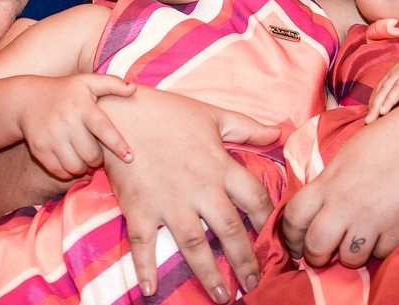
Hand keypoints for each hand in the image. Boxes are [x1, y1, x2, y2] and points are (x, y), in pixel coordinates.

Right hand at [17, 73, 135, 178]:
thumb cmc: (65, 92)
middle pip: (91, 154)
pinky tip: (70, 160)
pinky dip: (68, 171)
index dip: (118, 145)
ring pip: (76, 166)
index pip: (103, 128)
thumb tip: (133, 88)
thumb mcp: (86, 82)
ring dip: (84, 167)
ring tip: (83, 157)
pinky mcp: (40, 150)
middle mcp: (66, 122)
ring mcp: (51, 137)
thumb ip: (111, 84)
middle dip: (98, 159)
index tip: (129, 157)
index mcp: (82, 106)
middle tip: (96, 153)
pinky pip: (60, 171)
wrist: (27, 100)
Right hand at [101, 87, 280, 302]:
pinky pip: (143, 244)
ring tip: (222, 297)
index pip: (255, 198)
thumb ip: (247, 127)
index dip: (268, 221)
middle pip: (230, 231)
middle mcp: (199, 188)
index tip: (274, 239)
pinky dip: (146, 268)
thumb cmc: (168, 112)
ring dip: (209, 274)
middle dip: (245, 260)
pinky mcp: (138, 207)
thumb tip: (279, 130)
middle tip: (253, 284)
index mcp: (219, 165)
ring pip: (194, 245)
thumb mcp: (212, 116)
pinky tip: (151, 290)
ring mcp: (167, 201)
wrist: (119, 111)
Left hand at [279, 105, 398, 268]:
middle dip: (315, 256)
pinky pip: (380, 255)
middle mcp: (345, 204)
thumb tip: (315, 207)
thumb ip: (327, 184)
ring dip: (350, 254)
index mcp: (328, 182)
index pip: (293, 216)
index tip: (295, 242)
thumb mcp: (345, 156)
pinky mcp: (398, 230)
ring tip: (355, 241)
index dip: (289, 235)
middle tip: (322, 253)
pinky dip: (378, 249)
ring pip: (349, 259)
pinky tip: (381, 232)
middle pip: (316, 246)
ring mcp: (372, 220)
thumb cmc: (385, 140)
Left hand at [364, 43, 398, 122]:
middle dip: (372, 108)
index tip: (370, 115)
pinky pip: (396, 90)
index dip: (374, 102)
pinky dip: (388, 100)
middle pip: (379, 92)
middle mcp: (394, 72)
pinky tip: (383, 111)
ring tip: (370, 120)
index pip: (380, 90)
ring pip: (384, 92)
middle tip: (366, 123)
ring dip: (376, 107)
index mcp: (394, 73)